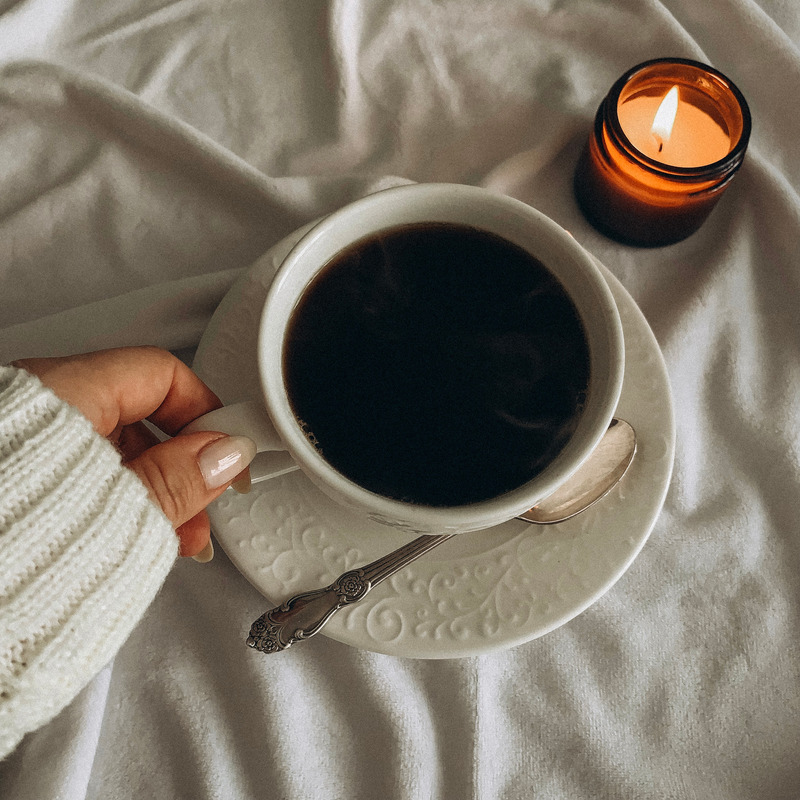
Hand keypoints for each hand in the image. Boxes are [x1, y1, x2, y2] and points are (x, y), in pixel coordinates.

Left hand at [13, 346, 254, 558]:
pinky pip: (85, 477)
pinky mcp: (19, 481)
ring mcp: (26, 446)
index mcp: (64, 394)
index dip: (205, 410)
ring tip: (176, 539)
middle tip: (205, 506)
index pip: (161, 373)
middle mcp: (40, 408)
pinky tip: (134, 539)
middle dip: (184, 462)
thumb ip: (181, 477)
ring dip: (156, 489)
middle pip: (138, 415)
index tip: (229, 450)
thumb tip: (224, 452)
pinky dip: (118, 502)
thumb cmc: (3, 553)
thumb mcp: (118, 511)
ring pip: (113, 451)